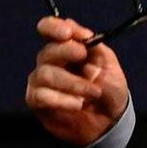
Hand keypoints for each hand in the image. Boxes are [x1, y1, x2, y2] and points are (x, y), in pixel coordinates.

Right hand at [25, 16, 129, 147]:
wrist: (109, 120)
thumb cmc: (109, 88)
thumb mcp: (108, 64)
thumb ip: (94, 46)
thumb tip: (78, 32)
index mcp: (67, 47)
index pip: (48, 29)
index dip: (53, 27)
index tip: (69, 33)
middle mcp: (50, 61)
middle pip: (47, 51)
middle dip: (66, 52)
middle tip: (83, 58)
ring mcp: (41, 81)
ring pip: (45, 74)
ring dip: (72, 82)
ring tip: (93, 92)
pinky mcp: (37, 101)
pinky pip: (41, 96)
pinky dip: (62, 100)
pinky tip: (78, 105)